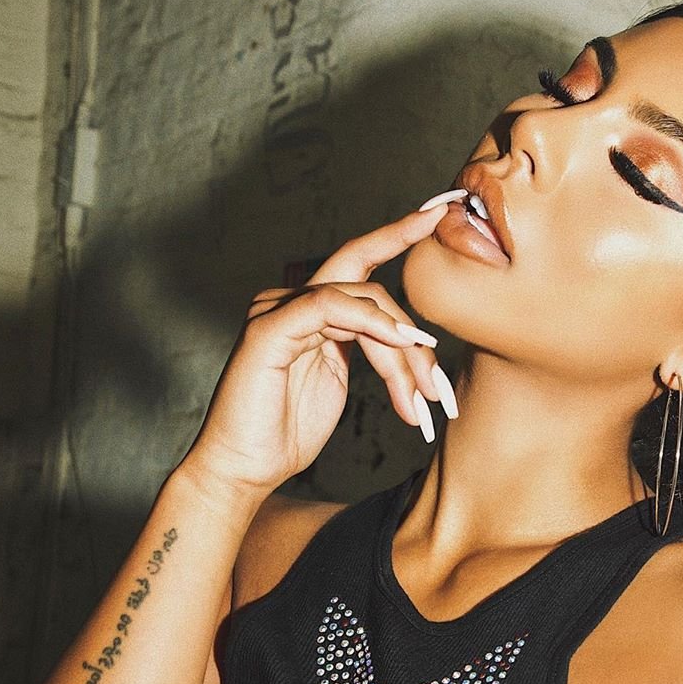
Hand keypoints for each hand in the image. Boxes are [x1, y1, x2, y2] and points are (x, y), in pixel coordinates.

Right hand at [179, 194, 464, 502]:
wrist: (245, 469)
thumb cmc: (287, 433)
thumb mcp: (339, 384)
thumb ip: (365, 351)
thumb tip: (411, 338)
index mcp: (311, 313)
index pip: (358, 263)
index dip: (396, 235)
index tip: (436, 214)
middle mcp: (291, 302)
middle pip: (370, 288)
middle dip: (414, 338)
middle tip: (437, 390)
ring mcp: (276, 310)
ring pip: (359, 300)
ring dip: (400, 350)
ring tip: (420, 394)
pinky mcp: (269, 328)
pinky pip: (327, 306)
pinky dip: (369, 322)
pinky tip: (396, 343)